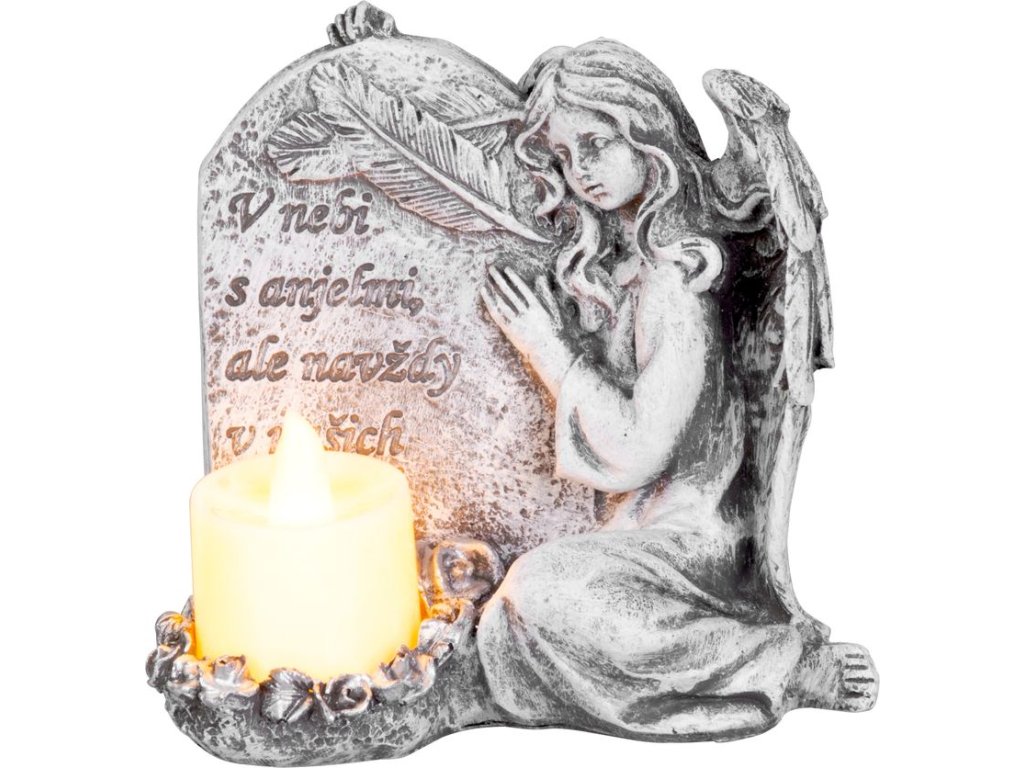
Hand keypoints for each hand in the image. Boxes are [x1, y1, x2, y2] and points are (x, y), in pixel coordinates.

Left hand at [481, 266, 573, 395]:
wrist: (549, 353)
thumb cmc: (555, 331)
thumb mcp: (555, 310)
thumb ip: (547, 292)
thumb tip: (541, 277)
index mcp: (538, 307)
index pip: (523, 289)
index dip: (514, 278)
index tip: (507, 269)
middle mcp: (526, 313)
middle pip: (510, 293)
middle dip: (500, 279)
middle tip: (491, 269)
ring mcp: (517, 323)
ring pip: (502, 302)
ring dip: (493, 290)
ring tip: (486, 279)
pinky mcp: (510, 331)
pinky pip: (498, 315)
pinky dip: (490, 304)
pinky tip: (485, 296)